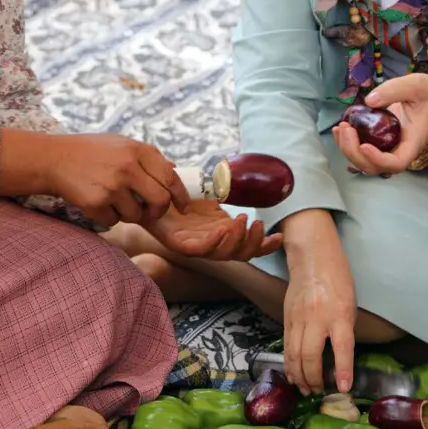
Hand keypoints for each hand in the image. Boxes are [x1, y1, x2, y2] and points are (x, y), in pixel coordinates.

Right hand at [40, 134, 190, 228]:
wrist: (55, 158)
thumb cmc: (92, 152)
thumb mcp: (122, 144)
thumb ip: (148, 158)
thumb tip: (175, 172)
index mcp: (137, 150)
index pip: (171, 177)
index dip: (181, 196)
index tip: (183, 207)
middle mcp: (127, 167)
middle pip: (160, 200)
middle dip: (157, 211)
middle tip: (150, 211)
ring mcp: (111, 186)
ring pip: (136, 214)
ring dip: (128, 213)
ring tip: (113, 198)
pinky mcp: (96, 203)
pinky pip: (114, 221)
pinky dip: (108, 216)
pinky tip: (97, 201)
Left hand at [144, 200, 282, 260]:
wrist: (147, 193)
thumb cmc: (176, 193)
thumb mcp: (205, 191)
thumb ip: (222, 188)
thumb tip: (238, 173)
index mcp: (220, 232)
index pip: (246, 247)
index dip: (264, 246)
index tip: (279, 237)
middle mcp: (210, 242)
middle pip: (238, 255)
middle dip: (254, 243)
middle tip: (257, 224)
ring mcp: (195, 245)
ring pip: (222, 254)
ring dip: (237, 240)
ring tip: (242, 220)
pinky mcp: (179, 244)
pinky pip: (201, 249)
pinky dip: (216, 241)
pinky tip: (223, 228)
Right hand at [282, 210, 355, 395]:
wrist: (312, 257)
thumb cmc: (338, 280)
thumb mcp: (350, 305)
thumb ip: (344, 330)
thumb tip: (340, 358)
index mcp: (339, 314)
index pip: (342, 347)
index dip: (342, 369)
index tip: (343, 388)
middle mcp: (317, 317)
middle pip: (311, 355)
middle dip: (314, 378)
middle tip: (318, 392)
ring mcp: (298, 318)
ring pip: (294, 354)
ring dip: (299, 376)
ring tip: (305, 390)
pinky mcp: (286, 317)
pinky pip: (286, 346)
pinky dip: (289, 363)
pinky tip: (293, 375)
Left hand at [336, 73, 427, 175]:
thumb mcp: (416, 85)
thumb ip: (394, 90)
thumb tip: (369, 101)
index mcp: (413, 142)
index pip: (396, 163)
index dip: (378, 160)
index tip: (364, 145)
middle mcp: (400, 150)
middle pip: (375, 167)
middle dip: (355, 153)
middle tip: (346, 129)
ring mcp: (389, 148)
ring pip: (365, 162)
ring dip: (348, 150)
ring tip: (340, 128)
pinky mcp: (380, 142)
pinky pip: (361, 151)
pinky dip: (347, 144)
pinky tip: (340, 129)